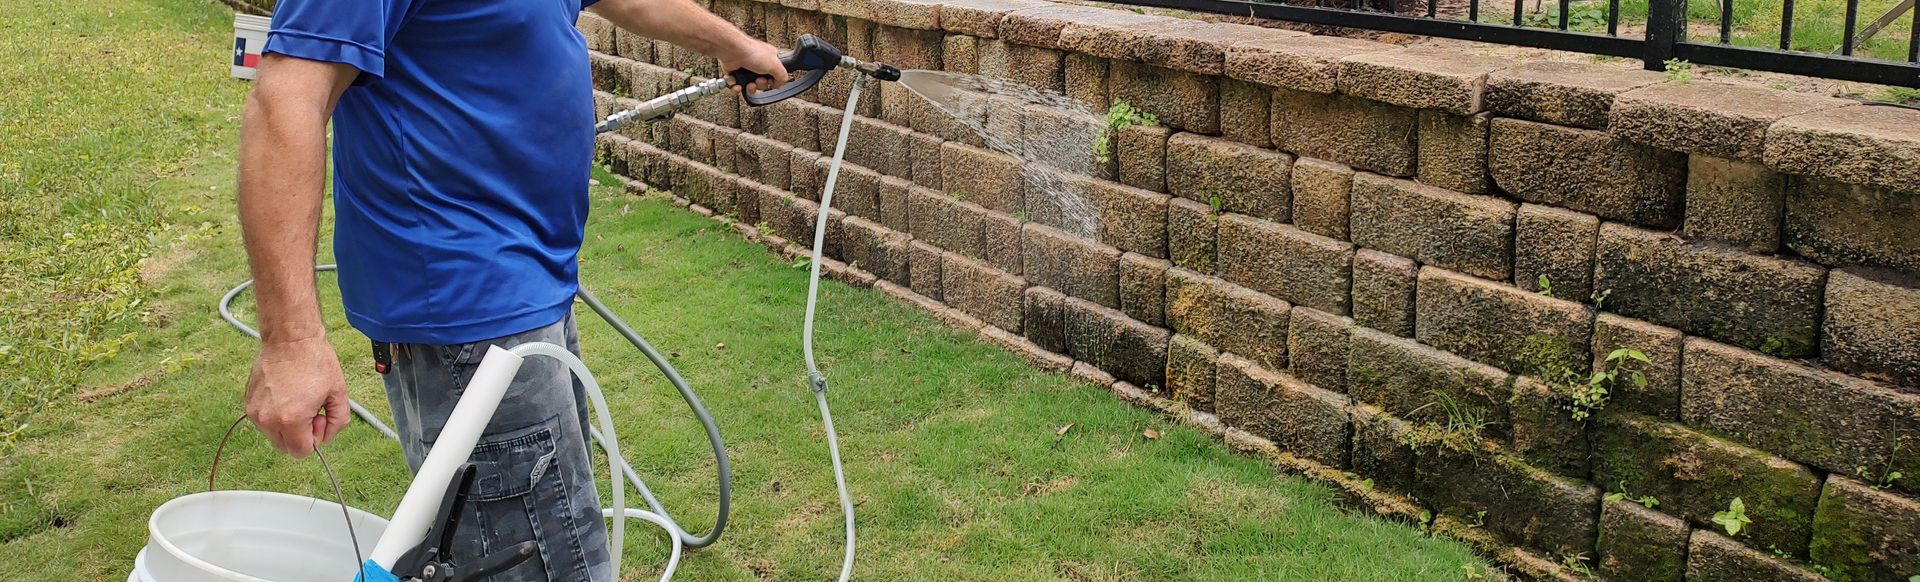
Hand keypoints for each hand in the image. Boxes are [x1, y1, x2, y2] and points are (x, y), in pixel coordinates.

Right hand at [244, 336, 350, 457]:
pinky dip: (275, 415)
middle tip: (310, 409)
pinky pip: (264, 422)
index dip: (315, 439)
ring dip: (287, 426)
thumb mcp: (339, 394)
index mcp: (291, 420)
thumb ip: (337, 422)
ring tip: (297, 400)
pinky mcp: (248, 403)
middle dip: (300, 435)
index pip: (301, 452)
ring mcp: (255, 412)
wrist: (290, 339)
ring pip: (274, 436)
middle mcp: (268, 419)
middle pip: (285, 448)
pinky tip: (285, 394)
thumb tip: (325, 438)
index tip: (319, 418)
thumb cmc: (316, 362)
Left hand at [717, 36, 788, 92]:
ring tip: (747, 84)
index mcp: (769, 59)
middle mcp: (758, 62)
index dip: (772, 82)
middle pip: (762, 83)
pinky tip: (737, 84)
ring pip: (749, 85)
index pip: (775, 75)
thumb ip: (782, 76)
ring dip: (748, 88)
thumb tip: (780, 84)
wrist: (732, 51)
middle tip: (757, 81)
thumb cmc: (751, 52)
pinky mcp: (734, 72)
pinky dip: (735, 86)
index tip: (771, 82)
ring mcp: (745, 68)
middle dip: (759, 85)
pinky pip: (736, 85)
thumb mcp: (775, 65)